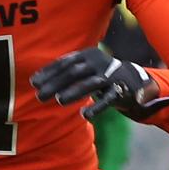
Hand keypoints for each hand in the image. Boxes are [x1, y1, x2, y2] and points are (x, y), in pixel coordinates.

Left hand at [30, 47, 168, 121]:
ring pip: (88, 84)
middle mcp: (98, 61)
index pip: (64, 62)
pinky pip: (107, 100)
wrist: (134, 81)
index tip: (34, 82)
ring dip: (72, 92)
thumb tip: (38, 82)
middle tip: (40, 95)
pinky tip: (84, 114)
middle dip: (54, 84)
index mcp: (87, 54)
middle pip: (72, 72)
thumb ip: (66, 72)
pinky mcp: (120, 90)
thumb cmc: (100, 75)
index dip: (48, 72)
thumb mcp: (85, 68)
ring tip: (58, 101)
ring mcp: (109, 75)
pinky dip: (96, 107)